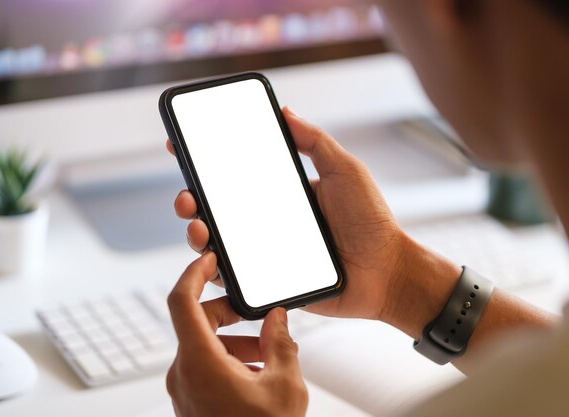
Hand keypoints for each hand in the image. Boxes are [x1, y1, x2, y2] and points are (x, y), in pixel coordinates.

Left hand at [166, 252, 307, 416]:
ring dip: (236, 340)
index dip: (194, 272)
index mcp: (199, 362)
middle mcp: (183, 373)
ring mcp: (184, 389)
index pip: (181, 301)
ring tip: (271, 353)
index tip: (209, 257)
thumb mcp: (284, 383)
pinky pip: (206, 365)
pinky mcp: (191, 400)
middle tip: (260, 315)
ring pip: (205, 344)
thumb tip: (276, 317)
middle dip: (231, 313)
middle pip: (198, 322)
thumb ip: (280, 341)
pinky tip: (260, 371)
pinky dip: (230, 358)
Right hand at [167, 108, 460, 333]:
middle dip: (191, 200)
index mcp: (282, 194)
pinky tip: (212, 261)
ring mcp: (267, 252)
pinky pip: (236, 279)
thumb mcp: (345, 170)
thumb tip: (284, 110)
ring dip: (198, 233)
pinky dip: (217, 272)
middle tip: (186, 196)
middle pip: (218, 210)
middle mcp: (268, 221)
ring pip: (219, 244)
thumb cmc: (371, 221)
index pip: (236, 176)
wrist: (388, 272)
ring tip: (197, 227)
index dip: (206, 163)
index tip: (180, 146)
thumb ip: (315, 141)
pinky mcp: (271, 282)